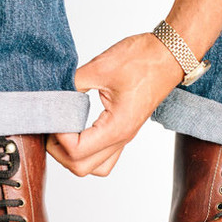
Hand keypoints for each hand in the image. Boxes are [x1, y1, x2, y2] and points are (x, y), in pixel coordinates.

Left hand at [48, 33, 183, 175]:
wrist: (170, 54)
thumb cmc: (143, 59)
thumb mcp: (100, 67)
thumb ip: (72, 84)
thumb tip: (53, 95)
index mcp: (117, 127)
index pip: (77, 151)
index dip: (58, 136)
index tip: (53, 116)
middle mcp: (122, 137)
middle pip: (81, 167)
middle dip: (59, 150)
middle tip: (52, 126)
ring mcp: (125, 136)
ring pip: (94, 167)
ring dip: (73, 156)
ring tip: (62, 132)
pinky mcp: (125, 129)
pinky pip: (104, 156)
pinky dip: (87, 151)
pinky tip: (78, 130)